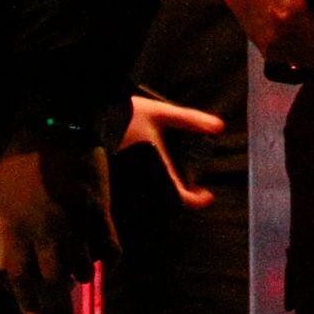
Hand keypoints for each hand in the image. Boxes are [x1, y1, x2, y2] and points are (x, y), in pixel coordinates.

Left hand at [0, 141, 114, 313]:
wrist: (57, 127)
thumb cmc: (20, 161)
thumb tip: (3, 265)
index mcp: (15, 228)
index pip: (20, 279)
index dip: (27, 302)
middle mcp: (44, 233)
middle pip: (52, 280)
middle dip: (55, 288)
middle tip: (58, 284)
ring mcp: (74, 225)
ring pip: (81, 271)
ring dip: (78, 274)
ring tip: (77, 268)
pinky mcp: (100, 213)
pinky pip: (109, 251)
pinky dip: (108, 261)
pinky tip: (103, 258)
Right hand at [123, 94, 227, 211]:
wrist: (94, 114)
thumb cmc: (130, 114)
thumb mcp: (162, 113)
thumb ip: (191, 120)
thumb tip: (219, 126)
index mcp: (155, 167)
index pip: (180, 196)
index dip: (196, 200)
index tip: (207, 195)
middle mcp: (141, 178)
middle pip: (166, 200)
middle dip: (182, 196)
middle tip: (194, 188)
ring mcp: (128, 180)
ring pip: (152, 196)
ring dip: (166, 192)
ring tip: (177, 180)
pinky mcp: (118, 175)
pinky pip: (139, 188)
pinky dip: (152, 185)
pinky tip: (155, 172)